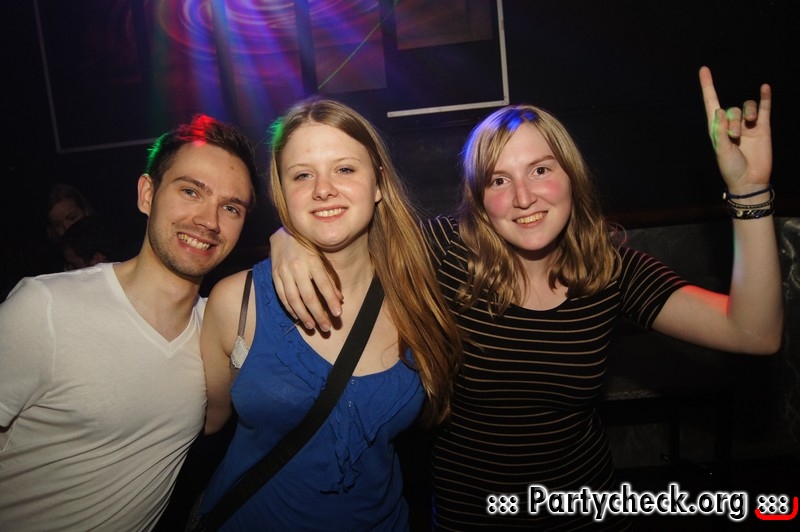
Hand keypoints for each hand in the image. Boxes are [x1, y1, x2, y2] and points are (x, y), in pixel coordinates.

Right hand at [269, 227, 341, 331]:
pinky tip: (297, 316)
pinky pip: (282, 295)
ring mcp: (284, 272)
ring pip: (294, 299)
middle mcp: (298, 267)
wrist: (283, 234)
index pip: (323, 284)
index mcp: (312, 261)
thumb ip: (330, 278)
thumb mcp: (322, 257)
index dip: (330, 300)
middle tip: (326, 327)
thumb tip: (339, 299)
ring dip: (303, 315)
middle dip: (318, 314)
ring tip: (312, 326)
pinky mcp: (274, 275)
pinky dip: (290, 308)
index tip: (338, 313)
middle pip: (308, 296)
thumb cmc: (308, 246)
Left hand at [699, 66, 771, 193]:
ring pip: (746, 107)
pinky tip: (764, 88)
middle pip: (730, 109)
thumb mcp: (721, 150)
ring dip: (746, 114)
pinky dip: (764, 97)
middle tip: (734, 137)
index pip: (711, 102)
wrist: (750, 180)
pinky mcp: (762, 127)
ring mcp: (748, 125)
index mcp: (716, 129)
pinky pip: (764, 108)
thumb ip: (720, 131)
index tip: (704, 70)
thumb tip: (719, 110)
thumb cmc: (731, 168)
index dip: (708, 86)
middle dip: (732, 121)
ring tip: (746, 129)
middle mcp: (731, 124)